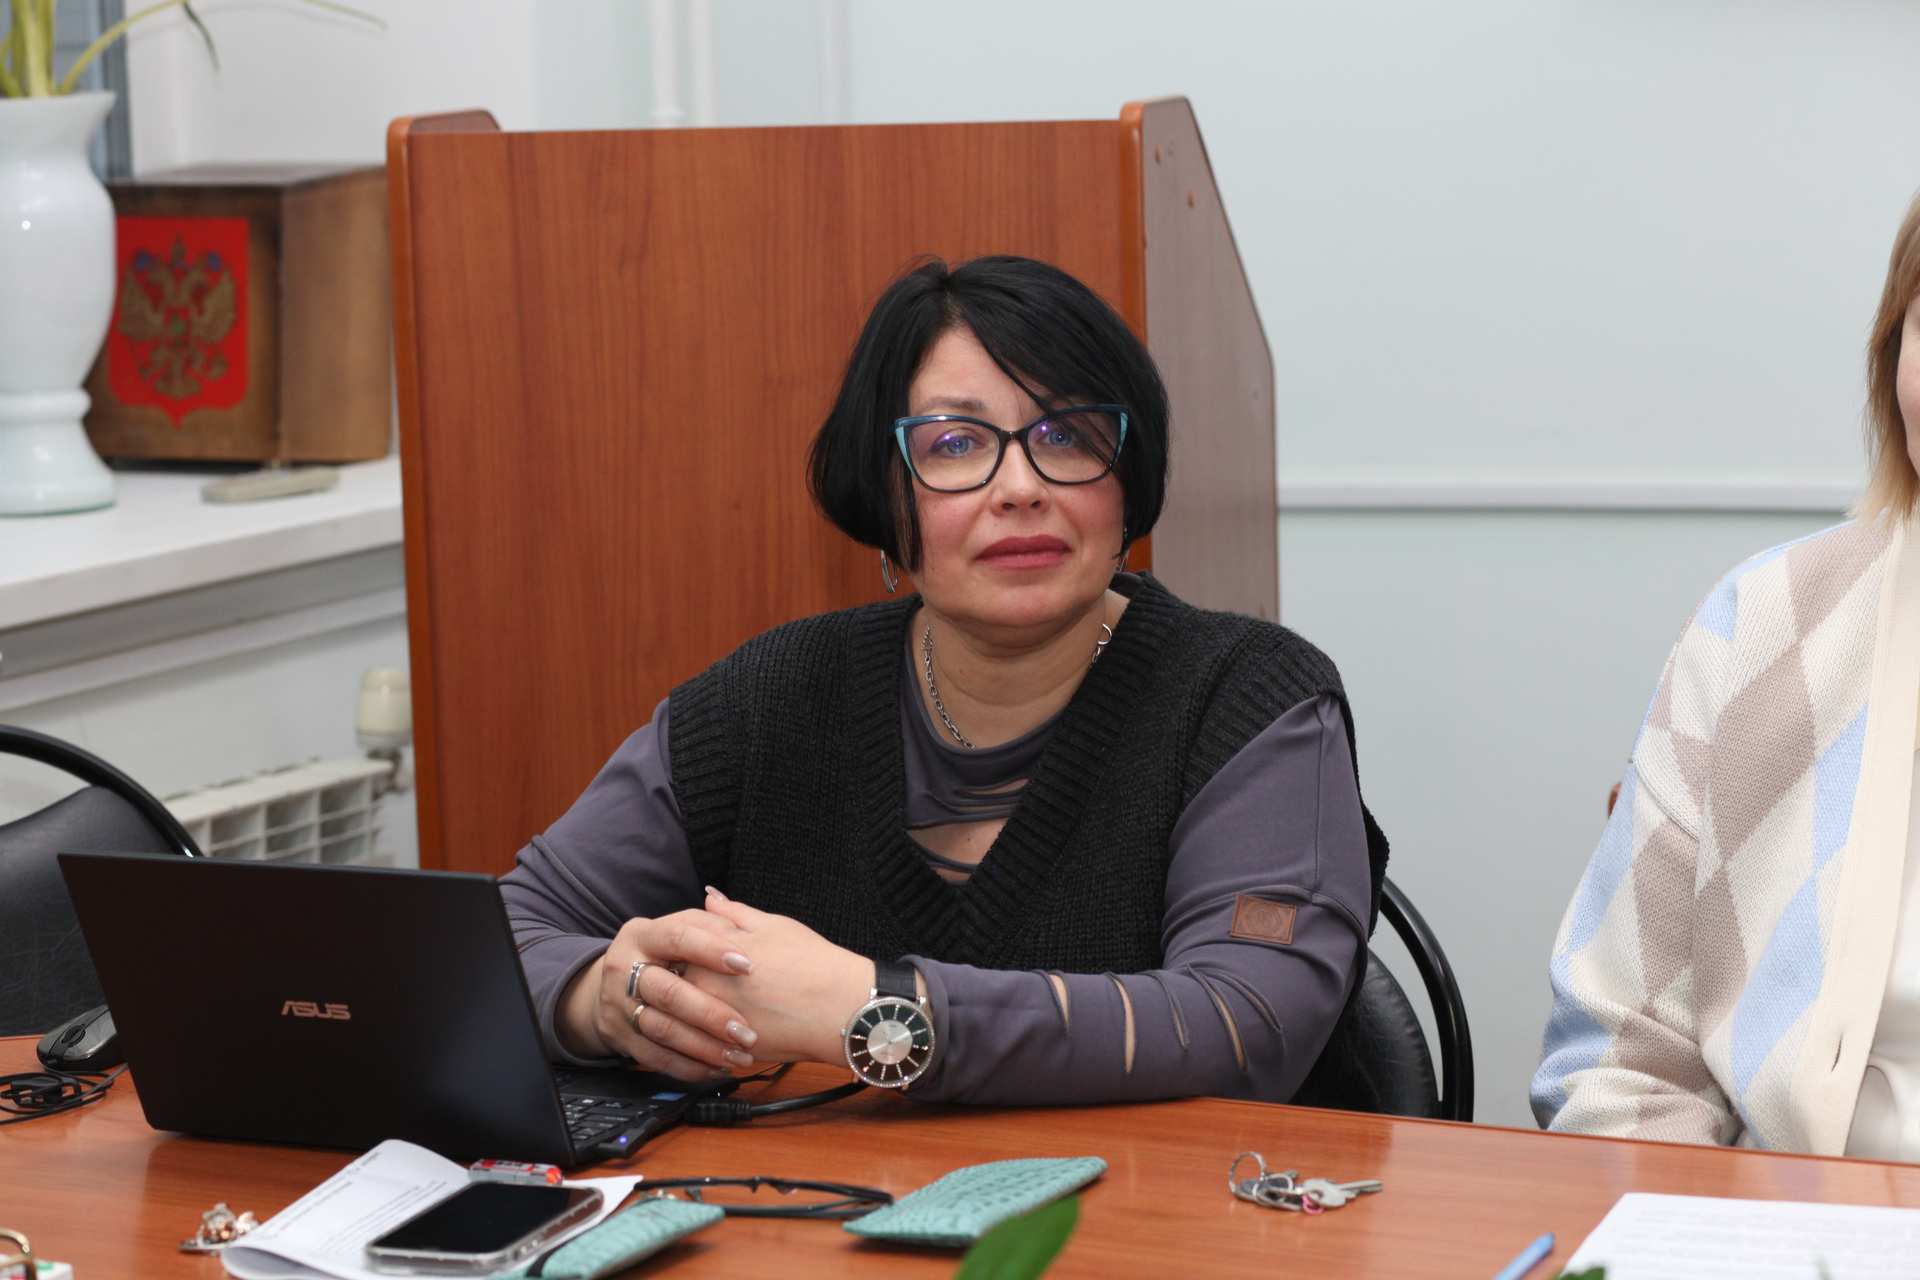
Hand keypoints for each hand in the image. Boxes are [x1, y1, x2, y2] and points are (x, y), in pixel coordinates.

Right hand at [555, 909, 761, 1081]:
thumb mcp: (675, 928)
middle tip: (746, 1031)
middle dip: (711, 1014)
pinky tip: (719, 1068)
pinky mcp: (622, 1038)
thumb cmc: (658, 954)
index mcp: (641, 936)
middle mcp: (624, 970)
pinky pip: (657, 1058)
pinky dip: (690, 1067)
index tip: (748, 966)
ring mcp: (619, 1007)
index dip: (711, 950)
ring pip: (664, 1031)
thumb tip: (740, 921)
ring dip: (705, 1047)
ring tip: (741, 1055)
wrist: (608, 986)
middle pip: (668, 993)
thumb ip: (708, 923)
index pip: (677, 937)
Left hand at [680, 887, 876, 1064]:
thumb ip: (733, 913)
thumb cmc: (811, 963)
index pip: (674, 948)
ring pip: (682, 1020)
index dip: (679, 947)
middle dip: (677, 981)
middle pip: (672, 986)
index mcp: (708, 955)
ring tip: (706, 1009)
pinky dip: (705, 1039)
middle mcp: (703, 990)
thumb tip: (710, 898)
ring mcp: (712, 1025)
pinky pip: (703, 1046)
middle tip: (696, 979)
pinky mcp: (727, 1051)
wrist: (839, 1008)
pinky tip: (719, 1033)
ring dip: (686, 1015)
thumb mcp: (772, 926)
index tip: (687, 949)